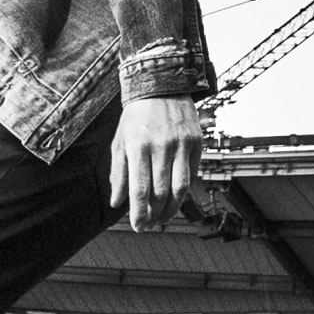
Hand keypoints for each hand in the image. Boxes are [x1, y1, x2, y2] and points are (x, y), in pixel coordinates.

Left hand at [110, 96, 201, 232]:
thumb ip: (118, 173)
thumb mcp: (120, 141)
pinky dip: (184, 190)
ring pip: (180, 187)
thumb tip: (117, 202)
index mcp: (137, 147)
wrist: (161, 87)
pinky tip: (175, 199)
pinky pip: (192, 174)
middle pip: (161, 192)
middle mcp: (161, 147)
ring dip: (172, 208)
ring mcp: (181, 145)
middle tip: (149, 225)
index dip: (138, 212)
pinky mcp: (196, 143)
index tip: (138, 226)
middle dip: (155, 213)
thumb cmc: (136, 117)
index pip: (138, 189)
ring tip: (163, 218)